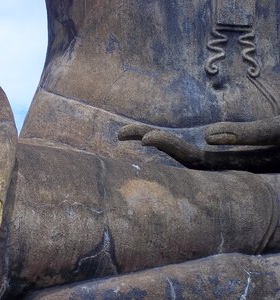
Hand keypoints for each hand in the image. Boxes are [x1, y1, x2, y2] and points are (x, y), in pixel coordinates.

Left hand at [118, 119, 279, 172]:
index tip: (146, 138)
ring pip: (185, 153)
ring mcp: (224, 159)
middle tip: (119, 135)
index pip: (193, 159)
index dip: (168, 146)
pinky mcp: (228, 151)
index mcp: (235, 165)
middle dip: (151, 142)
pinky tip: (154, 138)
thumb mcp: (279, 133)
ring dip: (158, 142)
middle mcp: (224, 164)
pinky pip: (197, 149)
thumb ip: (249, 135)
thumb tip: (208, 135)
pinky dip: (174, 142)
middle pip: (179, 156)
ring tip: (127, 135)